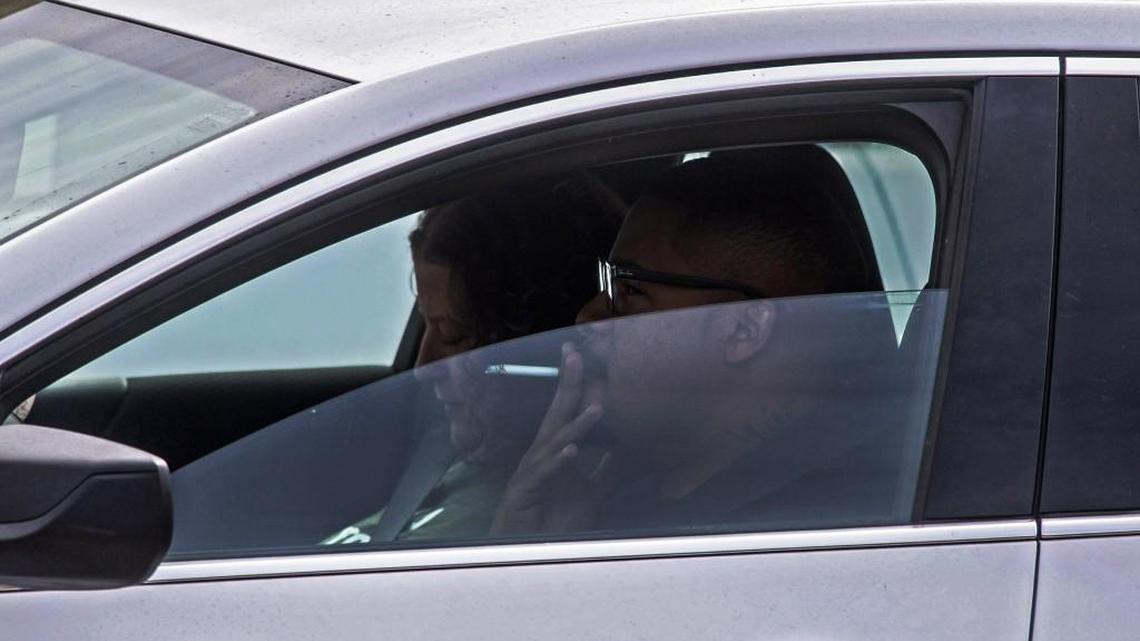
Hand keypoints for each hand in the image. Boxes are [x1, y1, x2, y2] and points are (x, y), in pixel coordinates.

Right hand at [490, 343, 613, 534]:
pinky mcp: (526, 491)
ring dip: (576, 426)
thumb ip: (607, 470)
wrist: (533, 550)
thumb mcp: (593, 493)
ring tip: (597, 409)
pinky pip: (546, 474)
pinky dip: (559, 462)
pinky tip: (573, 452)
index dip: (574, 384)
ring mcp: (531, 471)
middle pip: (556, 413)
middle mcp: (541, 454)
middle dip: (567, 384)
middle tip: (575, 355)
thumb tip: (628, 448)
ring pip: (555, 442)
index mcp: (554, 450)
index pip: (566, 411)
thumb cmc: (556, 519)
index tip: (580, 355)